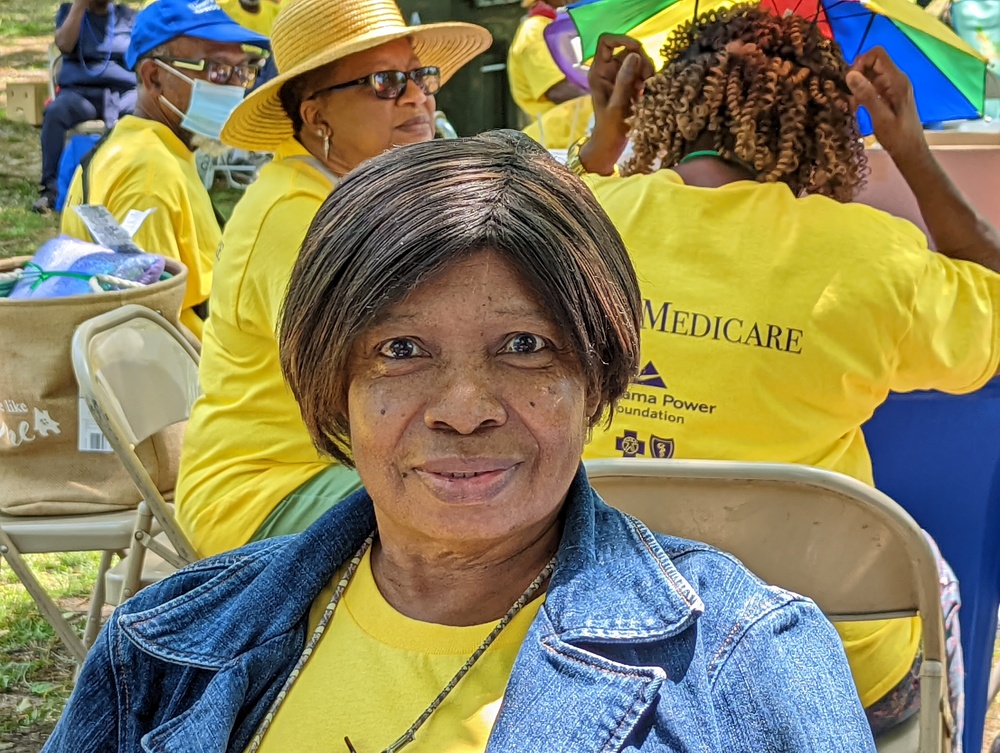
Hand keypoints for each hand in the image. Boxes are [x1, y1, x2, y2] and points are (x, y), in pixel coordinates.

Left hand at [583, 34, 654, 172]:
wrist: (611, 144)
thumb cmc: (609, 127)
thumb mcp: (617, 104)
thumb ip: (624, 79)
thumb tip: (634, 55)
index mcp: (598, 71)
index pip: (607, 41)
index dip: (622, 40)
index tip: (638, 50)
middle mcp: (608, 70)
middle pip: (628, 51)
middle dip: (641, 61)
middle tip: (647, 79)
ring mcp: (618, 77)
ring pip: (637, 62)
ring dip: (646, 72)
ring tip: (645, 89)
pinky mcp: (628, 84)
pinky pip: (641, 73)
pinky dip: (647, 80)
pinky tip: (645, 93)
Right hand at [846, 47, 927, 162]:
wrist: (910, 151)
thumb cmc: (897, 136)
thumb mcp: (880, 117)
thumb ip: (866, 95)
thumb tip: (850, 74)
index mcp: (897, 80)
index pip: (878, 54)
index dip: (861, 62)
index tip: (850, 80)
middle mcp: (896, 79)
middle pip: (872, 63)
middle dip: (856, 75)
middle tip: (847, 95)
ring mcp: (893, 87)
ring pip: (870, 76)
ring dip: (857, 86)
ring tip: (850, 105)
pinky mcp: (889, 95)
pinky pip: (872, 87)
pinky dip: (861, 94)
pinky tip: (856, 108)